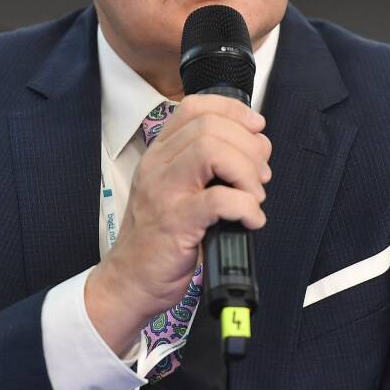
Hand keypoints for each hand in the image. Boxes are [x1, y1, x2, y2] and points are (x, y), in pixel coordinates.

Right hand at [84, 94, 271, 354]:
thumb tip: (253, 151)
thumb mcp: (174, 189)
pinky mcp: (176, 223)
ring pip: (212, 152)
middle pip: (210, 127)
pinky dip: (246, 206)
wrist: (130, 281)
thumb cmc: (158, 238)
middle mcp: (158, 166)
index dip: (233, 111)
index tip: (255, 128)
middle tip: (259, 176)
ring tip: (254, 197)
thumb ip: (204, 166)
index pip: (195, 108)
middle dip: (248, 147)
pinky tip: (250, 219)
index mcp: (160, 154)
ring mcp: (165, 193)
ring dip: (247, 172)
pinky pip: (220, 200)